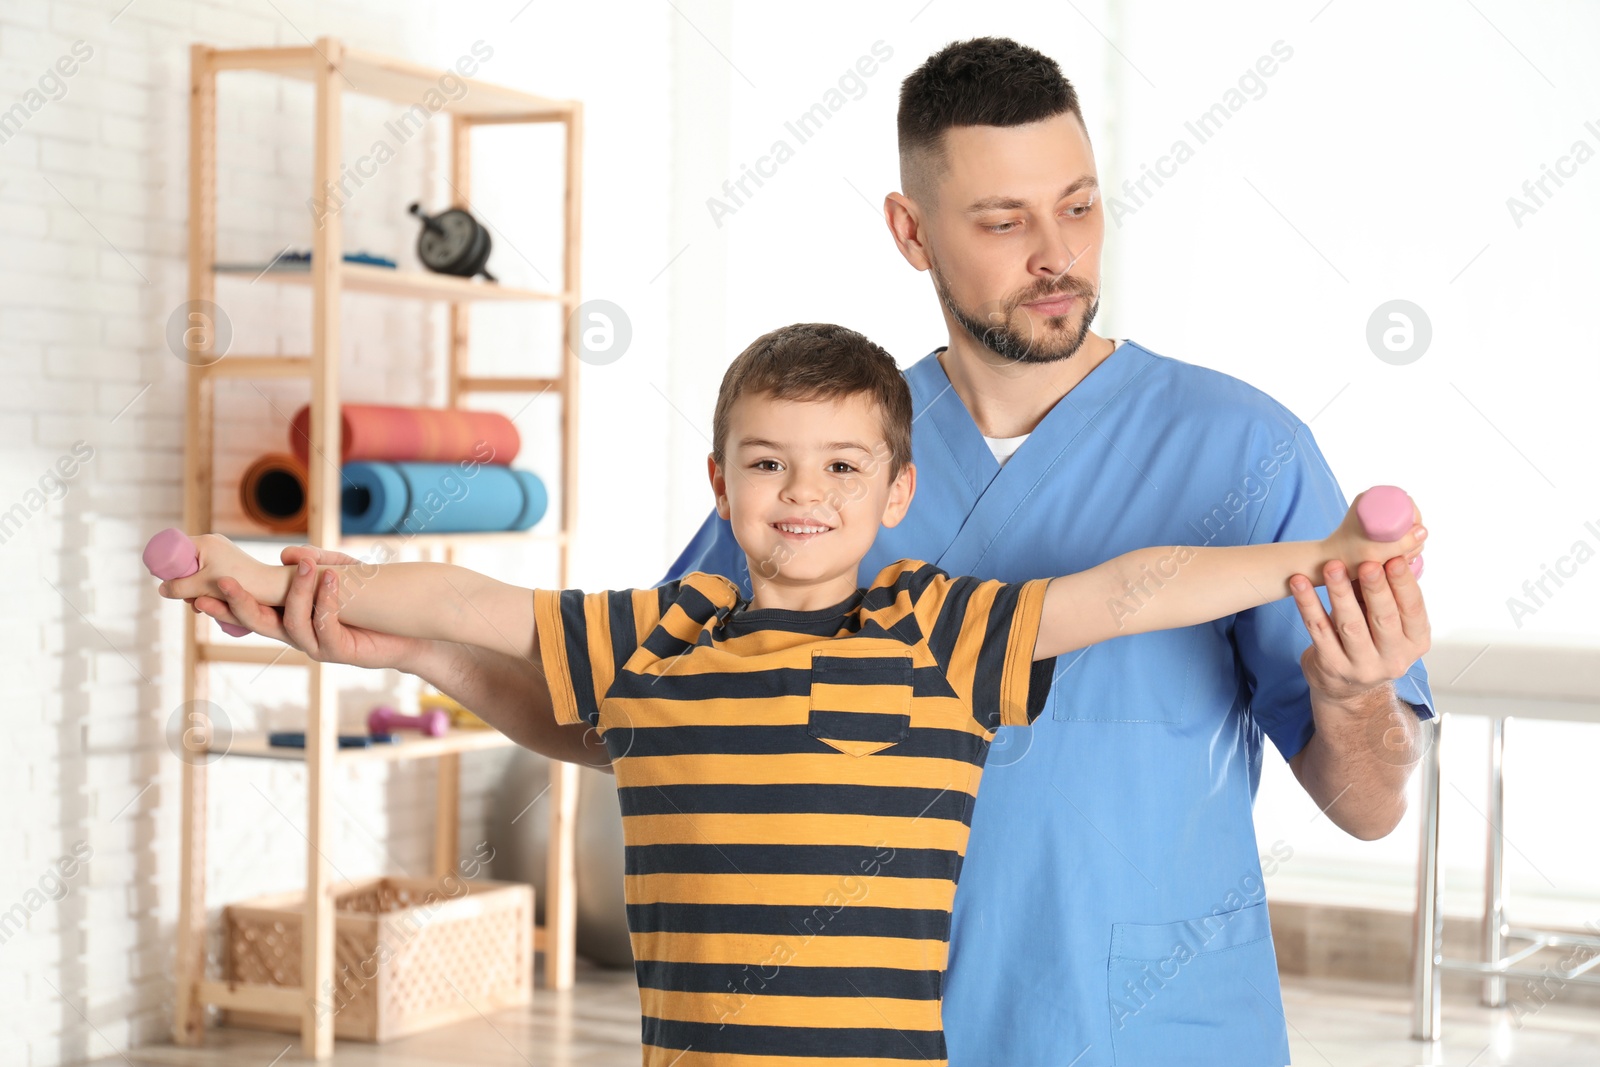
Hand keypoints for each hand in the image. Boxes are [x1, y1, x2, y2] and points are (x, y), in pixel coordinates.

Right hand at [157, 533, 272, 605]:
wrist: (270, 586)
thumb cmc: (237, 583)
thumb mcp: (201, 587)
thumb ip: (178, 588)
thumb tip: (161, 589)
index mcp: (204, 542)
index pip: (174, 547)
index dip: (167, 564)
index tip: (166, 580)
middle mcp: (212, 543)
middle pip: (185, 561)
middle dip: (182, 581)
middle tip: (187, 598)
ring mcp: (221, 553)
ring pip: (196, 570)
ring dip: (193, 588)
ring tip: (198, 603)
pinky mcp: (228, 563)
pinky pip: (208, 573)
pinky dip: (205, 586)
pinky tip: (207, 601)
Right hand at [189, 544, 436, 671]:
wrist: (408, 631)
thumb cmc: (371, 600)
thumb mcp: (343, 571)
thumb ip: (317, 559)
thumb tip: (288, 555)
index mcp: (289, 615)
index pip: (249, 610)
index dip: (224, 603)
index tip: (199, 591)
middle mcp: (297, 634)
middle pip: (257, 623)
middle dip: (238, 605)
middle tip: (224, 583)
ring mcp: (316, 645)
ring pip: (292, 623)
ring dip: (297, 591)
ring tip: (308, 566)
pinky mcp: (339, 651)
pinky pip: (325, 626)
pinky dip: (325, 601)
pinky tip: (331, 579)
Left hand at [1287, 554, 1432, 704]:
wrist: (1348, 690)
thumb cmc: (1372, 641)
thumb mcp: (1389, 623)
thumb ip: (1389, 594)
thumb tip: (1388, 549)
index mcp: (1415, 642)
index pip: (1413, 610)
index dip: (1404, 584)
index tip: (1395, 559)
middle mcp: (1393, 658)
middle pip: (1383, 619)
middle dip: (1374, 588)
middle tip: (1366, 563)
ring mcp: (1361, 666)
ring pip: (1349, 625)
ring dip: (1339, 593)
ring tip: (1331, 566)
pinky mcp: (1331, 667)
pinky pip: (1318, 630)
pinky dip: (1308, 604)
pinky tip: (1299, 583)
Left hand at [1321, 490, 1427, 576]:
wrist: (1330, 562)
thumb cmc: (1349, 557)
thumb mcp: (1378, 552)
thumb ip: (1403, 543)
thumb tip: (1423, 530)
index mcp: (1371, 498)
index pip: (1408, 504)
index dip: (1416, 522)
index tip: (1411, 541)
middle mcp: (1374, 502)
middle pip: (1410, 516)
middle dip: (1413, 536)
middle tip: (1405, 554)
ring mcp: (1376, 515)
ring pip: (1406, 526)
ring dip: (1409, 543)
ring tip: (1399, 557)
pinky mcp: (1377, 526)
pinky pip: (1400, 532)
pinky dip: (1403, 545)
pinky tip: (1399, 557)